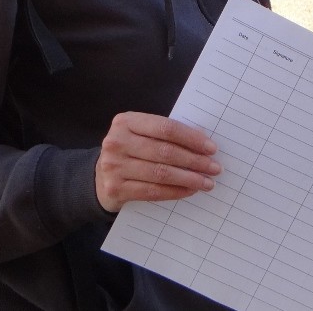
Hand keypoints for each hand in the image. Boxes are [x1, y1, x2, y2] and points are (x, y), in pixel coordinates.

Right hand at [95, 112, 221, 212]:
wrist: (98, 177)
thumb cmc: (130, 150)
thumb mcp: (141, 134)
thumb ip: (165, 134)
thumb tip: (203, 142)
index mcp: (126, 121)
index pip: (166, 128)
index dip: (191, 138)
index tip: (211, 148)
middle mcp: (117, 142)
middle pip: (165, 152)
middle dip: (194, 161)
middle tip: (214, 168)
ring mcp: (114, 166)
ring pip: (160, 173)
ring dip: (189, 178)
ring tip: (206, 182)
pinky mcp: (116, 188)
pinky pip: (152, 191)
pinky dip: (175, 191)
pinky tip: (190, 190)